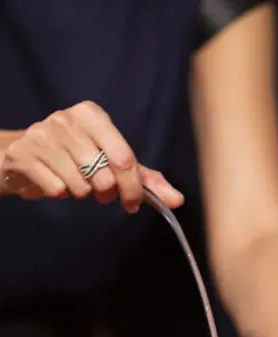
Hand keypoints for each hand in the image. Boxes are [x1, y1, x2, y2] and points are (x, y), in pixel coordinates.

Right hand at [1, 101, 183, 212]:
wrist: (25, 154)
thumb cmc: (76, 157)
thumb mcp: (112, 160)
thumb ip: (146, 179)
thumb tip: (177, 200)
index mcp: (93, 115)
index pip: (125, 160)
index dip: (132, 189)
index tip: (131, 204)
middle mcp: (67, 120)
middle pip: (104, 176)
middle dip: (105, 192)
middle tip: (96, 188)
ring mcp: (43, 135)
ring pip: (80, 186)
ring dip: (81, 193)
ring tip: (73, 181)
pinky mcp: (25, 154)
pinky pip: (56, 190)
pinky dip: (59, 194)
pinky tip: (54, 181)